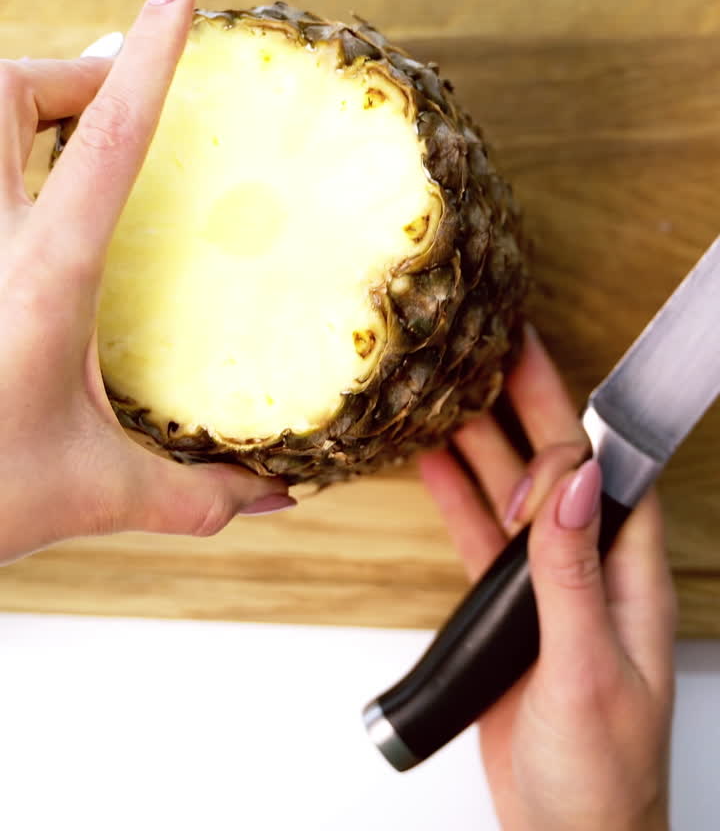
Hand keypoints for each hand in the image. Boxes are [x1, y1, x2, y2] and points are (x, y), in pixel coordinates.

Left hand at [0, 0, 293, 566]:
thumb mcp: (92, 494)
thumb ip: (193, 494)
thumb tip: (277, 493)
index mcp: (45, 275)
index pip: (108, 137)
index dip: (152, 48)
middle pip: (9, 88)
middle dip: (70, 69)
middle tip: (121, 92)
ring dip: (28, 103)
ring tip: (78, 129)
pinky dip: (7, 151)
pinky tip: (25, 188)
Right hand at [420, 327, 674, 830]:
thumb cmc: (604, 778)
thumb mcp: (587, 669)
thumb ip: (571, 575)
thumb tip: (571, 483)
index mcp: (628, 574)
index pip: (605, 469)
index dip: (576, 409)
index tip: (539, 354)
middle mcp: (590, 569)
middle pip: (555, 467)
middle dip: (526, 404)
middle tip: (490, 348)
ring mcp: (546, 589)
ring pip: (510, 496)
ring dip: (481, 444)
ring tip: (448, 391)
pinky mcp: (508, 614)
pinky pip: (477, 539)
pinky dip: (455, 498)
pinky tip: (432, 464)